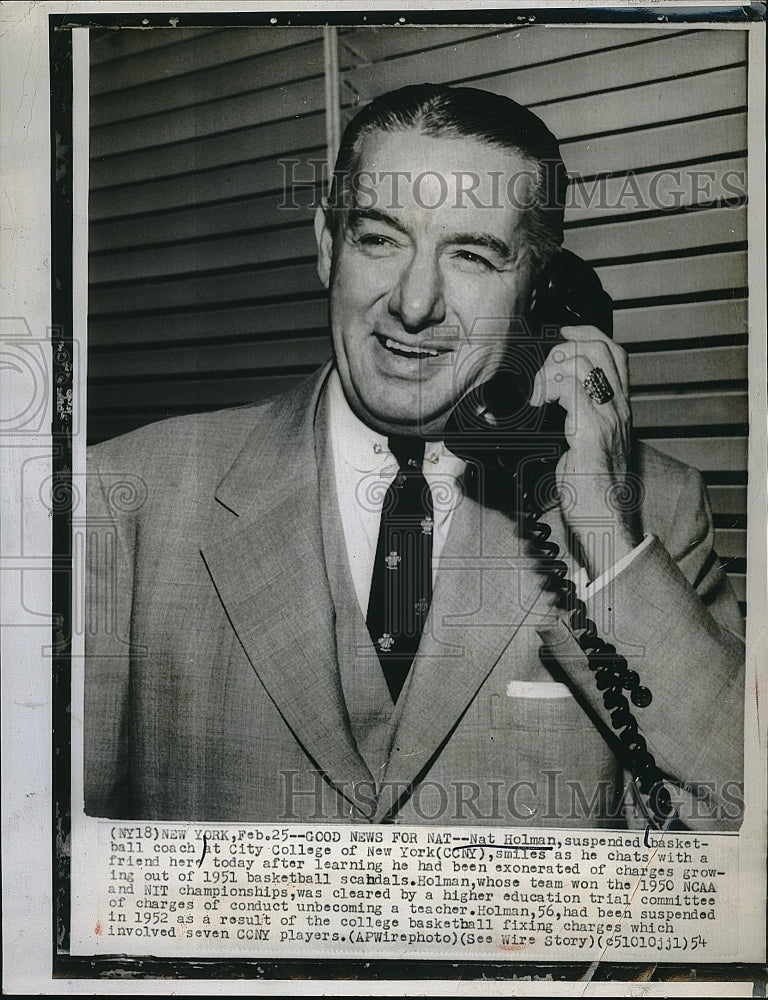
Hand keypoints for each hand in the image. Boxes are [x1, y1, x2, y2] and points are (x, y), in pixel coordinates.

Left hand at [530, 325, 640, 579]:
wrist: (605, 523)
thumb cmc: (591, 493)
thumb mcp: (583, 448)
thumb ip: (574, 423)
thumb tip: (545, 409)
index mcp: (618, 409)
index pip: (613, 352)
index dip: (586, 333)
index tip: (561, 333)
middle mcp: (619, 409)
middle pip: (600, 348)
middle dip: (564, 348)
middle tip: (543, 373)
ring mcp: (609, 419)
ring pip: (582, 364)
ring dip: (552, 371)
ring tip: (539, 397)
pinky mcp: (593, 434)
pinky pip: (571, 391)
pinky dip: (549, 390)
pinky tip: (538, 409)